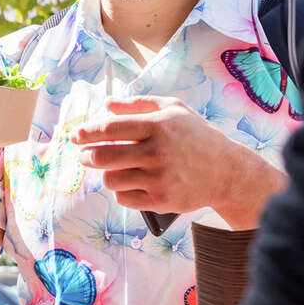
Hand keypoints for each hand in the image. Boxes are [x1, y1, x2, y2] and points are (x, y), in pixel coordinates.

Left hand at [71, 96, 279, 223]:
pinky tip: (130, 182)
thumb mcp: (173, 108)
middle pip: (102, 157)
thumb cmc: (195, 136)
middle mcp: (157, 153)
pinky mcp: (161, 201)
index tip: (75, 135)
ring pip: (110, 179)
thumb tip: (106, 104)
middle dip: (86, 156)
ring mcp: (159, 179)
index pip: (109, 129)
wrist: (228, 172)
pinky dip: (121, 191)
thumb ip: (138, 103)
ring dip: (107, 174)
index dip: (86, 132)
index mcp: (157, 126)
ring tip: (114, 168)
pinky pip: (123, 198)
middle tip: (85, 155)